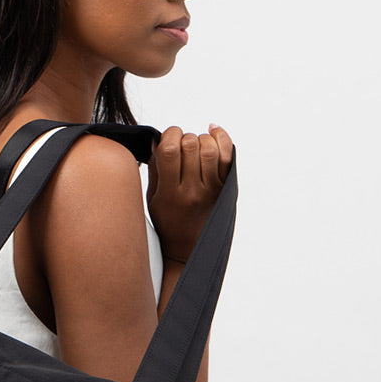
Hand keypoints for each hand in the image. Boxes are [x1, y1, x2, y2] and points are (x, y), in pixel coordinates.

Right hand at [146, 124, 232, 262]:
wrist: (190, 249)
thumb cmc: (169, 223)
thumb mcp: (152, 197)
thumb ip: (155, 167)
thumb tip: (156, 139)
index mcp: (170, 193)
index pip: (170, 150)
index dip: (169, 135)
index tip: (168, 138)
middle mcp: (192, 191)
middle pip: (191, 145)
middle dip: (184, 137)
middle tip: (181, 145)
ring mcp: (212, 190)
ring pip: (210, 148)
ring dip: (201, 138)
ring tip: (195, 145)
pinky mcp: (225, 188)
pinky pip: (228, 156)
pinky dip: (222, 138)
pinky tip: (213, 131)